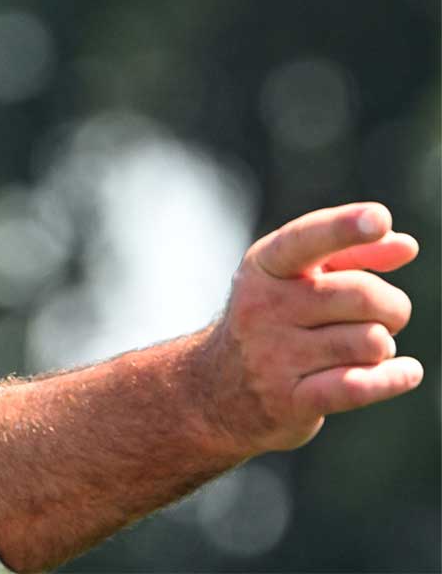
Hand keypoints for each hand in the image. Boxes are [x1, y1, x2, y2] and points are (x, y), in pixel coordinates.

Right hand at [199, 202, 421, 455]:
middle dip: (391, 306)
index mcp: (264, 267)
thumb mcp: (297, 281)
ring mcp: (272, 355)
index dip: (344, 227)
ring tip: (363, 349)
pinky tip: (405, 371)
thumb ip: (352, 256)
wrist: (214, 390)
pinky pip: (360, 386)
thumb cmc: (273, 322)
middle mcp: (262, 307)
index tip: (378, 218)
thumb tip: (405, 245)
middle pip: (360, 295)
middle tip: (384, 316)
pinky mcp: (288, 401)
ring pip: (369, 341)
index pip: (306, 240)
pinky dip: (393, 378)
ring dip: (383, 346)